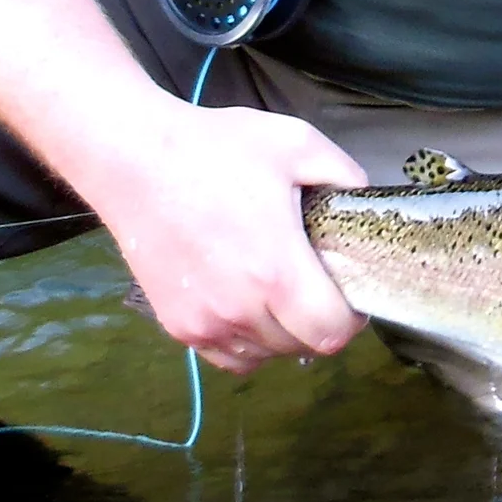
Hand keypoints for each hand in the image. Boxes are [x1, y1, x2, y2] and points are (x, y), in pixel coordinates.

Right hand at [92, 91, 367, 375]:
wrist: (133, 160)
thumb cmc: (215, 150)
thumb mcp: (296, 144)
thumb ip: (345, 176)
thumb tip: (368, 202)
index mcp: (277, 272)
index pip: (332, 334)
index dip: (351, 318)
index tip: (349, 292)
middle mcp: (241, 310)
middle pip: (302, 348)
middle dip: (318, 322)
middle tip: (315, 283)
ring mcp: (206, 324)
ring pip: (266, 355)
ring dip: (282, 334)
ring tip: (278, 291)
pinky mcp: (178, 326)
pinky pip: (229, 357)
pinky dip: (247, 341)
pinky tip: (246, 304)